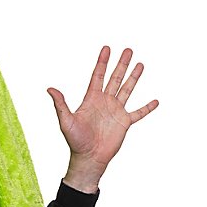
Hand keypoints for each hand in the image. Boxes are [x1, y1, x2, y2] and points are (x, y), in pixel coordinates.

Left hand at [47, 46, 158, 189]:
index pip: (97, 76)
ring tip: (140, 64)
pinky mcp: (124, 122)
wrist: (89, 158)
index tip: (107, 48)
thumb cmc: (75, 141)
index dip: (102, 62)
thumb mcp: (66, 121)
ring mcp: (115, 111)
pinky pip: (138, 113)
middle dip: (121, 64)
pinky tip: (156, 101)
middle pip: (115, 78)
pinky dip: (147, 107)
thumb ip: (60, 104)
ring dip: (134, 77)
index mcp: (91, 99)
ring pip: (127, 90)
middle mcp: (105, 102)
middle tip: (128, 49)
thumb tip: (50, 89)